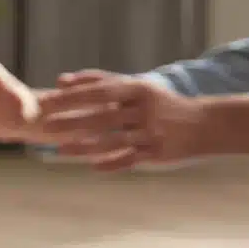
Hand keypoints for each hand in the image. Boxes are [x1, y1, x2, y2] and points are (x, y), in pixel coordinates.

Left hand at [39, 71, 207, 171]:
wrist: (202, 124)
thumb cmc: (158, 104)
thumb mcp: (134, 88)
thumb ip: (98, 82)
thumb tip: (61, 80)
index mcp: (137, 90)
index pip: (100, 91)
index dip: (73, 96)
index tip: (47, 100)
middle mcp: (144, 109)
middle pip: (104, 115)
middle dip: (74, 120)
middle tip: (46, 126)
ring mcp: (151, 131)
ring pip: (114, 140)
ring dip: (85, 145)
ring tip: (60, 150)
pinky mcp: (157, 152)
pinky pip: (131, 159)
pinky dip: (113, 163)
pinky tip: (92, 167)